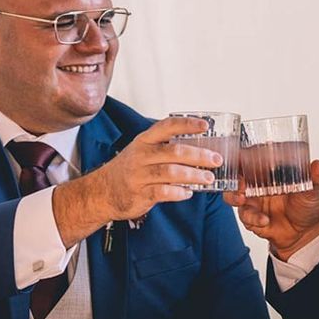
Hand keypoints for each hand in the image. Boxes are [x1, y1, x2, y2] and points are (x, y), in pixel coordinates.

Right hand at [53, 117, 221, 246]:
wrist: (102, 192)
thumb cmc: (130, 170)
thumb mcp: (144, 151)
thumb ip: (167, 148)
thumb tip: (201, 148)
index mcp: (145, 141)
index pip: (167, 127)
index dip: (187, 124)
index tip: (205, 125)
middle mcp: (142, 155)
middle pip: (174, 151)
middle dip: (199, 155)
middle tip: (216, 160)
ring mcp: (140, 175)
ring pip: (171, 172)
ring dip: (193, 175)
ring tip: (208, 178)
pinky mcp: (140, 194)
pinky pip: (163, 192)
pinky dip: (179, 193)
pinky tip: (189, 193)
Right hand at [224, 159, 318, 260]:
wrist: (305, 234)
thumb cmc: (307, 206)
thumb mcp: (313, 190)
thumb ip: (315, 178)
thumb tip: (318, 166)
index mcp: (271, 170)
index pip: (253, 156)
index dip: (244, 154)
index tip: (242, 155)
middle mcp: (259, 182)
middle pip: (237, 174)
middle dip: (233, 176)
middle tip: (239, 182)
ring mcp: (253, 199)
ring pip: (233, 194)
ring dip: (233, 196)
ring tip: (242, 199)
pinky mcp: (251, 215)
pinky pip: (245, 214)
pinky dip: (253, 217)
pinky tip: (264, 220)